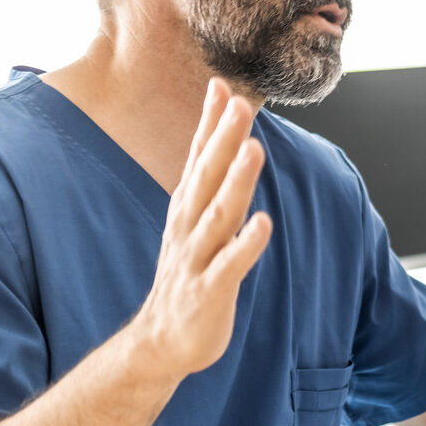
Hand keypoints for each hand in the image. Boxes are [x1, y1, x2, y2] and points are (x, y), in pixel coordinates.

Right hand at [133, 79, 272, 379]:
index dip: (210, 123)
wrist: (163, 341)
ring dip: (236, 182)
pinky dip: (245, 244)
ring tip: (255, 149)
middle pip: (207, 177)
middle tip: (240, 102)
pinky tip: (263, 223)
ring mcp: (198, 259)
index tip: (221, 84)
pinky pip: (230, 265)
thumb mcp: (195, 226)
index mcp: (187, 210)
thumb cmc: (189, 277)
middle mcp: (189, 228)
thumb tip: (231, 145)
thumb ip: (212, 188)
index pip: (199, 158)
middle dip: (223, 139)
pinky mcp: (210, 291)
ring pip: (219, 215)